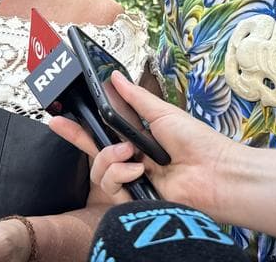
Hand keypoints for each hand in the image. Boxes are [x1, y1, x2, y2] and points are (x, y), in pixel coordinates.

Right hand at [48, 71, 236, 210]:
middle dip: (75, 137)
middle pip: (94, 152)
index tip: (59, 115)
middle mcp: (132, 160)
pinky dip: (122, 174)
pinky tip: (139, 170)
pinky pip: (111, 187)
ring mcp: (133, 180)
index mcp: (138, 140)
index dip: (80, 126)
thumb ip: (135, 98)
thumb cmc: (196, 142)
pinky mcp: (134, 199)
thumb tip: (114, 77)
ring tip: (131, 152)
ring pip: (98, 171)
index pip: (103, 132)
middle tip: (60, 123)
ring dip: (109, 157)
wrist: (215, 172)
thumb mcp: (162, 113)